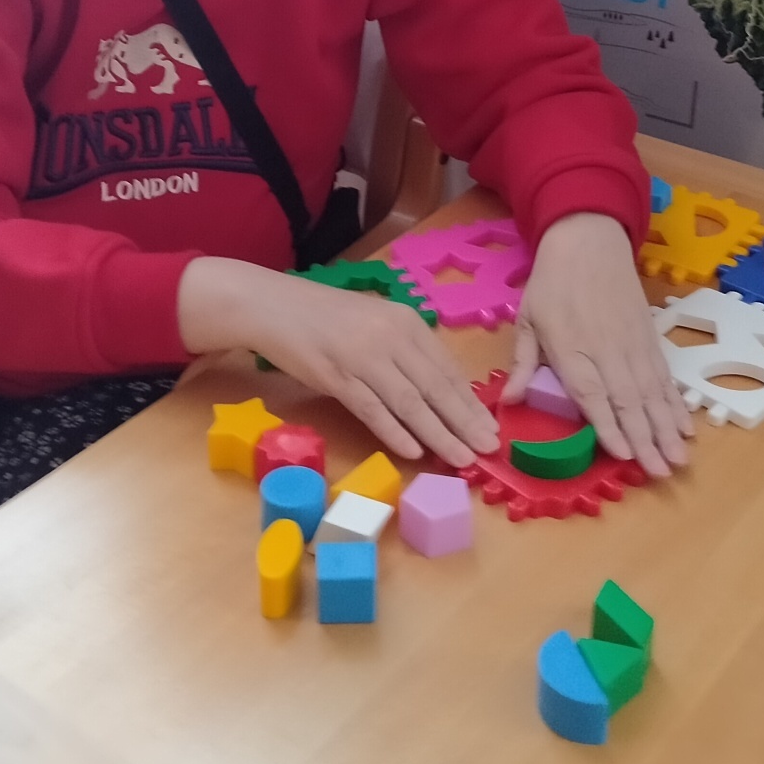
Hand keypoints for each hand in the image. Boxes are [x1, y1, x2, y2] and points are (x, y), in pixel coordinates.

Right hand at [178, 257, 500, 467]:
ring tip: (462, 458)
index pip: (446, 368)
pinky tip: (415, 451)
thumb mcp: (374, 324)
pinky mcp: (336, 374)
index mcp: (405, 321)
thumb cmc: (325, 318)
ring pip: (410, 402)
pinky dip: (395, 432)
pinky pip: (372, 408)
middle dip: (465, 421)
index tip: (490, 426)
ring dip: (439, 433)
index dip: (470, 401)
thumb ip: (404, 350)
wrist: (273, 306)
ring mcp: (363, 355)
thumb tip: (438, 389)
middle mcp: (390, 336)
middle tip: (489, 448)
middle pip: (435, 386)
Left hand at [505, 211, 690, 475]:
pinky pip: (665, 377)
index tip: (622, 455)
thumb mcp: (528, 319)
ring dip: (667, 428)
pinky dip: (675, 404)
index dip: (608, 425)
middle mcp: (607, 349)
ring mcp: (633, 345)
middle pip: (629, 400)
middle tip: (660, 473)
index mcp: (571, 347)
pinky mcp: (650, 339)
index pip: (591, 392)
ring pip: (652, 392)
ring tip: (679, 459)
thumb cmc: (551, 283)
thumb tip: (509, 402)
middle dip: (646, 439)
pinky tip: (685, 427)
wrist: (589, 240)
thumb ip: (522, 362)